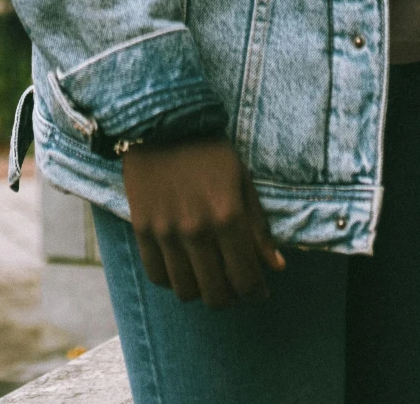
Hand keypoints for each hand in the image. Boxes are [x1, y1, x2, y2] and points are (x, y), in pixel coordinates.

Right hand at [121, 136, 286, 308]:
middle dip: (231, 297)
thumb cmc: (209, 150)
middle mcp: (196, 229)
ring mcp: (166, 231)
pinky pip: (157, 276)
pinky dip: (172, 281)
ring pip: (186, 291)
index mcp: (227, 215)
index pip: (246, 280)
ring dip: (201, 291)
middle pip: (216, 295)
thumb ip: (258, 227)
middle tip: (234, 286)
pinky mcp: (142, 229)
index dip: (255, 294)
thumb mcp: (242, 180)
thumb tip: (277, 267)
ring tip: (208, 277)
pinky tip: (183, 267)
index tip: (258, 292)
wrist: (162, 121)